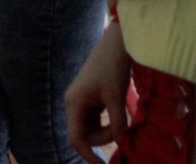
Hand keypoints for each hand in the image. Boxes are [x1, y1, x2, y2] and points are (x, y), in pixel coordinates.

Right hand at [65, 21, 130, 158]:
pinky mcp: (90, 99)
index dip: (88, 154)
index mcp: (74, 103)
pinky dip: (106, 124)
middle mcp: (74, 103)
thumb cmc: (113, 66)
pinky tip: (118, 119)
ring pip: (90, 128)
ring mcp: (81, 101)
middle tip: (121, 134)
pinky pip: (95, 120)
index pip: (76, 138)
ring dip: (105, 132)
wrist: (115, 43)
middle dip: (101, 139)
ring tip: (121, 124)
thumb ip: (117, 122)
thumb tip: (120, 142)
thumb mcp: (116, 96)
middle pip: (83, 134)